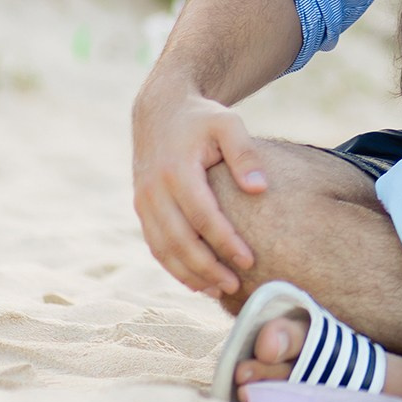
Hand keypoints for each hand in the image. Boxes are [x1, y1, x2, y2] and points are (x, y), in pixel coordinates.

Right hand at [131, 92, 268, 296]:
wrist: (160, 111)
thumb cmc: (203, 119)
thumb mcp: (229, 123)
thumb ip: (245, 154)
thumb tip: (259, 188)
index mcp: (176, 170)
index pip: (203, 216)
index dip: (225, 242)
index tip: (250, 260)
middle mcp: (153, 190)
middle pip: (179, 240)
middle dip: (206, 267)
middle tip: (234, 286)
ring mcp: (143, 201)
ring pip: (162, 249)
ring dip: (188, 274)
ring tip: (217, 291)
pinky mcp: (142, 209)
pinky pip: (155, 244)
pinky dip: (173, 266)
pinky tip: (196, 280)